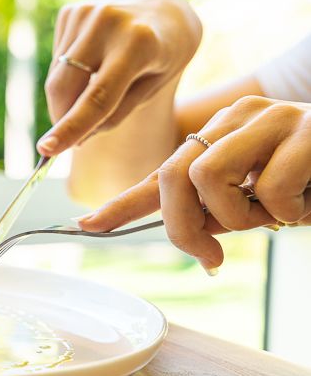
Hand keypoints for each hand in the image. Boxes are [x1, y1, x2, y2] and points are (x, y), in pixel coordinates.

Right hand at [38, 0, 201, 155]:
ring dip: (66, 97)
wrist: (167, 11)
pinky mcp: (71, 11)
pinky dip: (68, 74)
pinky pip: (57, 59)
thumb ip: (114, 115)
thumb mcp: (151, 89)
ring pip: (57, 75)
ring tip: (95, 89)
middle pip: (65, 85)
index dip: (71, 126)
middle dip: (61, 117)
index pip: (98, 96)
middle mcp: (109, 22)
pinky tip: (92, 65)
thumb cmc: (165, 57)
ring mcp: (86, 12)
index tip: (46, 150)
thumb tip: (74, 140)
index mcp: (140, 43)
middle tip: (68, 139)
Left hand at [78, 96, 310, 270]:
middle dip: (184, 227)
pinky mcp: (309, 130)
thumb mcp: (259, 202)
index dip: (122, 203)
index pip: (162, 171)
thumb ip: (218, 212)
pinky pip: (269, 187)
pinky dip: (288, 211)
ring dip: (241, 218)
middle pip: (174, 176)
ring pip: (210, 179)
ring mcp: (273, 119)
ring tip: (278, 215)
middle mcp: (239, 119)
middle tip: (213, 257)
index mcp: (222, 135)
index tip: (87, 225)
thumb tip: (188, 238)